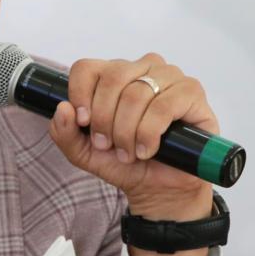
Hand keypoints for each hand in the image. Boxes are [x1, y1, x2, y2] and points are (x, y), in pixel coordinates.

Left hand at [48, 52, 215, 255]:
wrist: (158, 187)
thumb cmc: (124, 162)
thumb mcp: (83, 152)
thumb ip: (64, 132)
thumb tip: (63, 109)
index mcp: (112, 74)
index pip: (87, 68)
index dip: (81, 95)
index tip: (84, 123)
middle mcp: (141, 68)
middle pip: (111, 79)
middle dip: (104, 119)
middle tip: (107, 145)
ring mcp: (168, 77)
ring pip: (136, 93)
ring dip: (127, 131)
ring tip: (129, 153)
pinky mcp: (191, 92)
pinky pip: (164, 104)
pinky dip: (149, 132)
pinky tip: (147, 149)